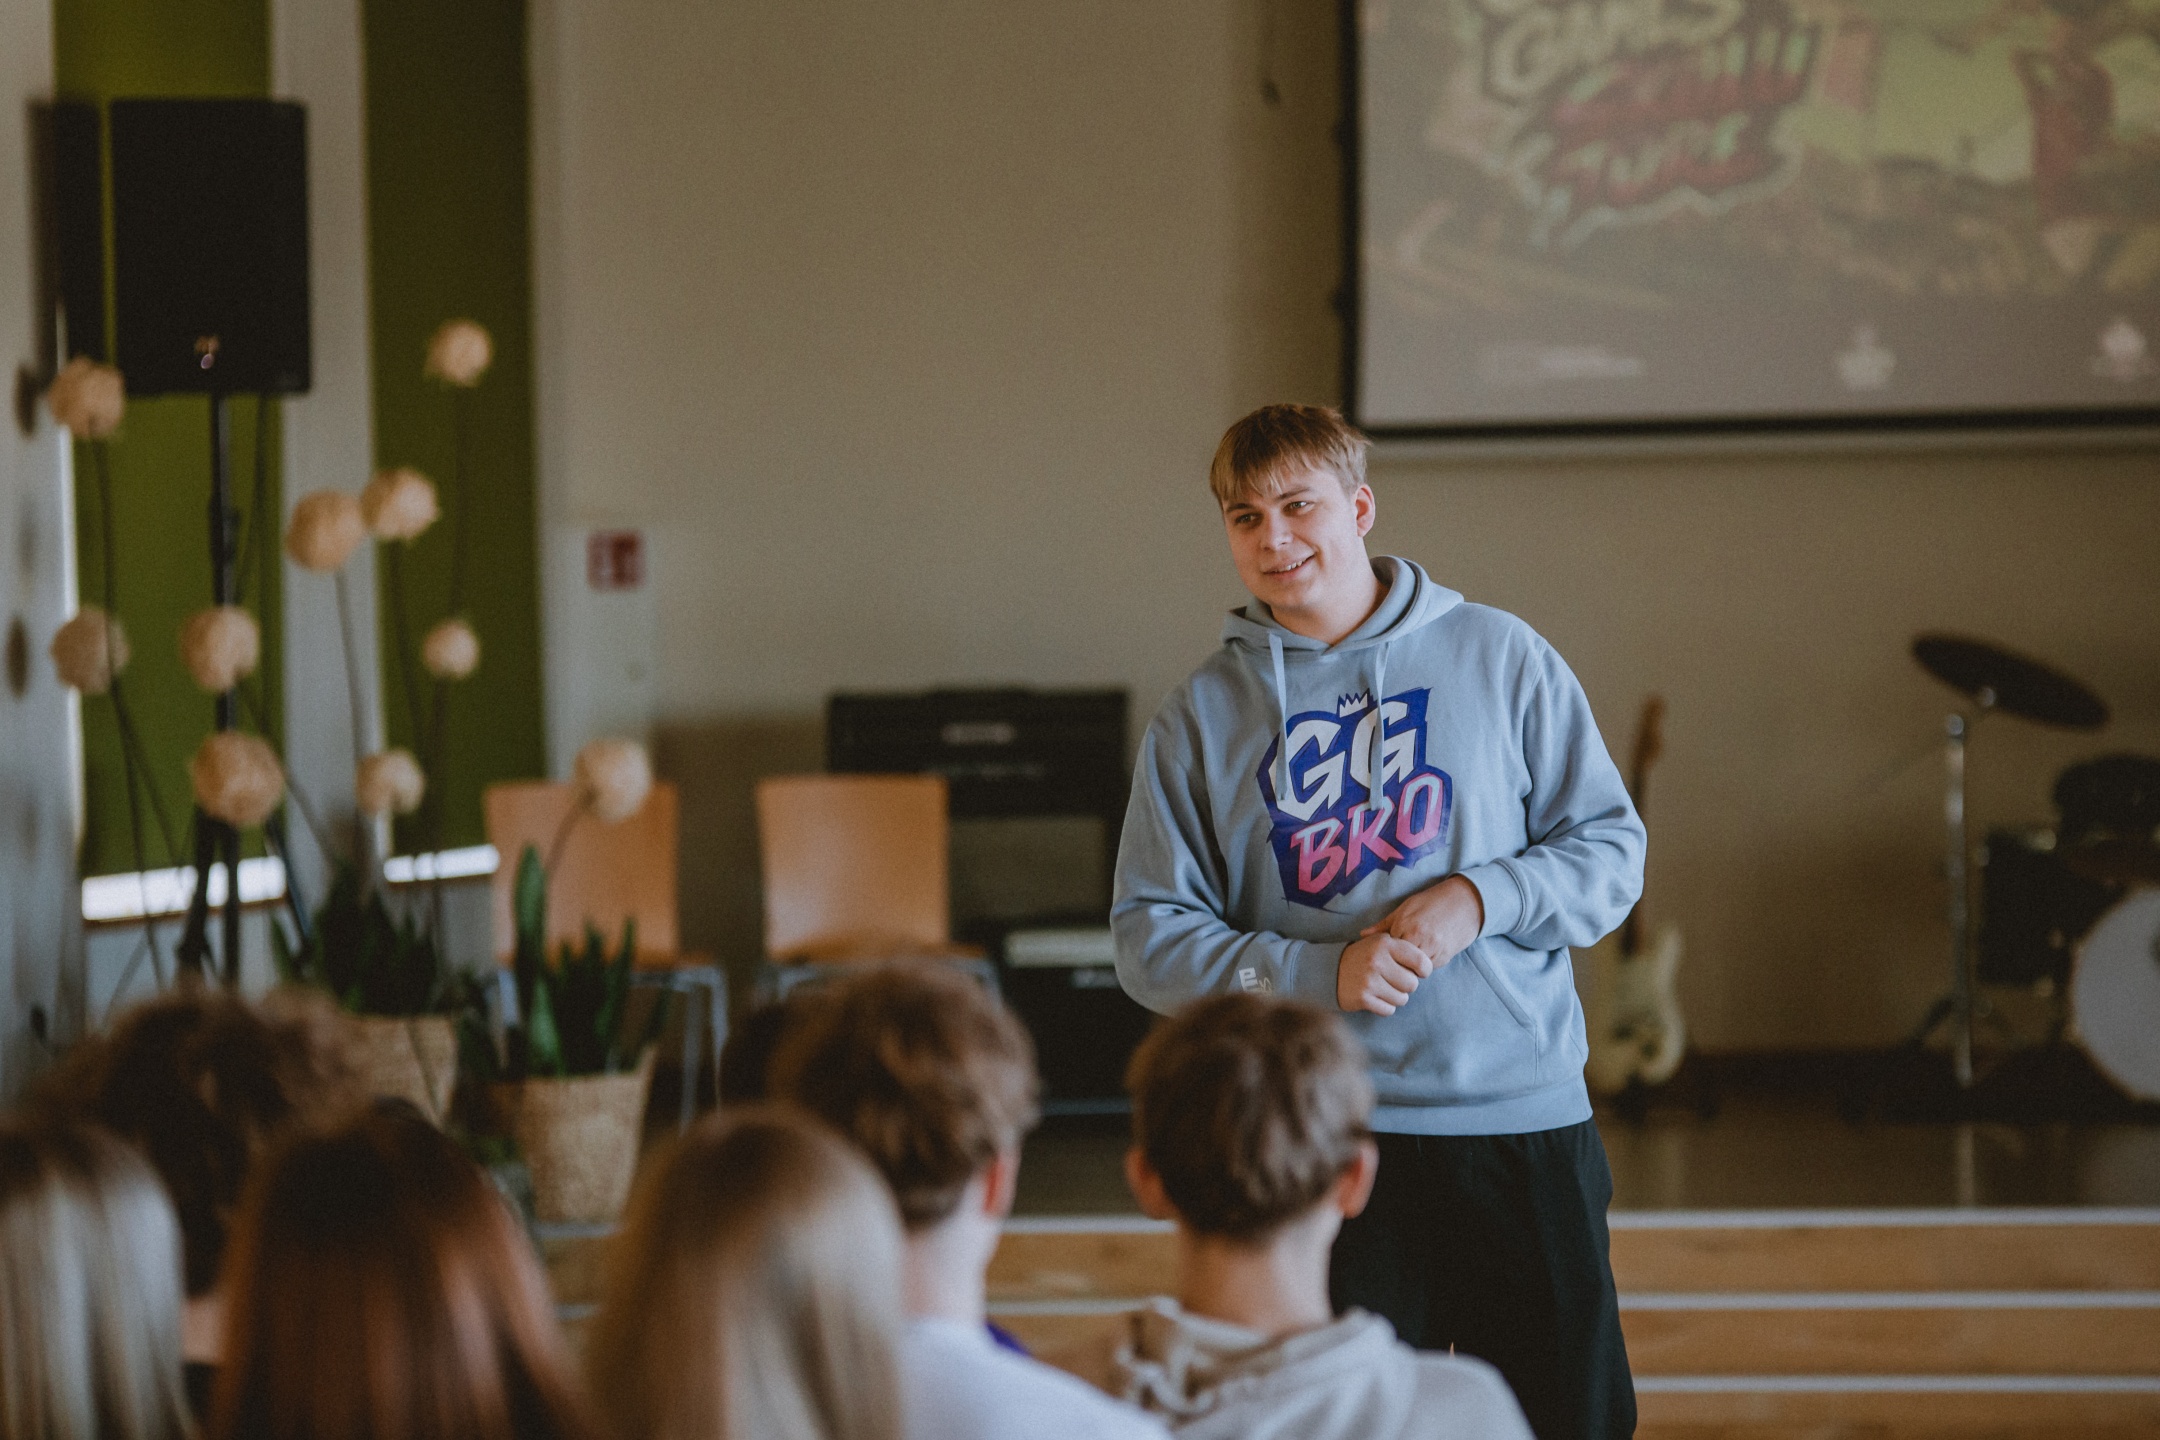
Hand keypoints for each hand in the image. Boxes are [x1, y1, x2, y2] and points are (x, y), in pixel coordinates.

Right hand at [1338, 933, 1434, 1015]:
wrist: (1329, 970)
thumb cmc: (1363, 957)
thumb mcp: (1380, 943)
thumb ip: (1404, 948)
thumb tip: (1428, 966)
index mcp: (1385, 943)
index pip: (1421, 961)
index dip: (1423, 970)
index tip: (1417, 972)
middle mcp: (1377, 960)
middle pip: (1412, 984)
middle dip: (1406, 986)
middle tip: (1394, 981)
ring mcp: (1369, 980)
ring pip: (1402, 999)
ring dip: (1395, 997)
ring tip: (1382, 988)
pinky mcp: (1363, 998)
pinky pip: (1389, 1010)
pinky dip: (1384, 1007)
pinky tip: (1374, 997)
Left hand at [1361, 875, 1483, 969]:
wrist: (1466, 903)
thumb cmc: (1432, 902)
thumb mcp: (1405, 908)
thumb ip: (1384, 925)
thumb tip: (1361, 935)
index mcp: (1406, 927)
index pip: (1386, 951)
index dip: (1383, 953)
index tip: (1382, 953)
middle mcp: (1420, 940)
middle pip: (1399, 964)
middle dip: (1395, 964)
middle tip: (1394, 960)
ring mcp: (1434, 950)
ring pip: (1414, 970)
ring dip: (1410, 967)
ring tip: (1410, 955)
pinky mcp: (1444, 958)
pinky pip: (1428, 968)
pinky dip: (1423, 965)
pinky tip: (1424, 954)